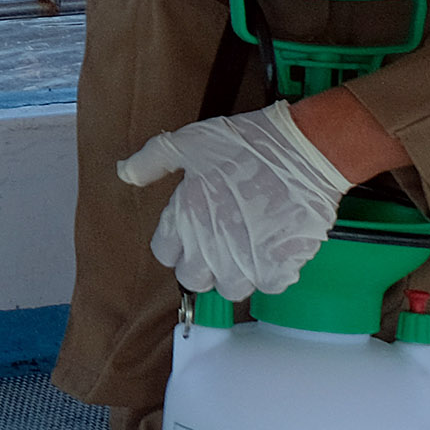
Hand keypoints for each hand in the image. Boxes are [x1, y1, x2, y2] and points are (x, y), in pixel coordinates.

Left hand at [118, 101, 350, 302]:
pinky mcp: (281, 267)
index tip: (192, 230)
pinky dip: (273, 272)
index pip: (165, 254)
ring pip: (231, 288)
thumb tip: (124, 173)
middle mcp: (210, 248)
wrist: (305, 150)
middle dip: (203, 264)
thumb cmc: (247, 143)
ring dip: (238, 272)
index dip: (178, 242)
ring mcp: (246, 262)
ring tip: (249, 245)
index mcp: (185, 220)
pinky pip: (270, 286)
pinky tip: (275, 247)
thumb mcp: (190, 141)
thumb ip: (153, 160)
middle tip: (222, 240)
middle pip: (194, 279)